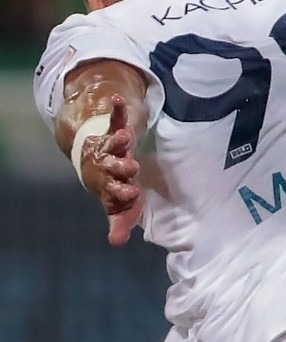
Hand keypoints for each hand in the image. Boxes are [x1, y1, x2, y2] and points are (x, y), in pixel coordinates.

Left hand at [79, 95, 143, 245]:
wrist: (95, 163)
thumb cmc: (113, 187)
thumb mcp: (119, 205)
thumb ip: (120, 221)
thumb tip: (116, 242)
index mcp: (109, 185)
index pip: (115, 189)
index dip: (123, 191)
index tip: (134, 192)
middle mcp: (108, 165)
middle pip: (114, 166)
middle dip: (122, 166)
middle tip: (132, 167)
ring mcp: (110, 147)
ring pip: (113, 143)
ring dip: (119, 140)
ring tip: (126, 136)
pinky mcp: (113, 131)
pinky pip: (114, 119)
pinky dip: (116, 109)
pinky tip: (117, 99)